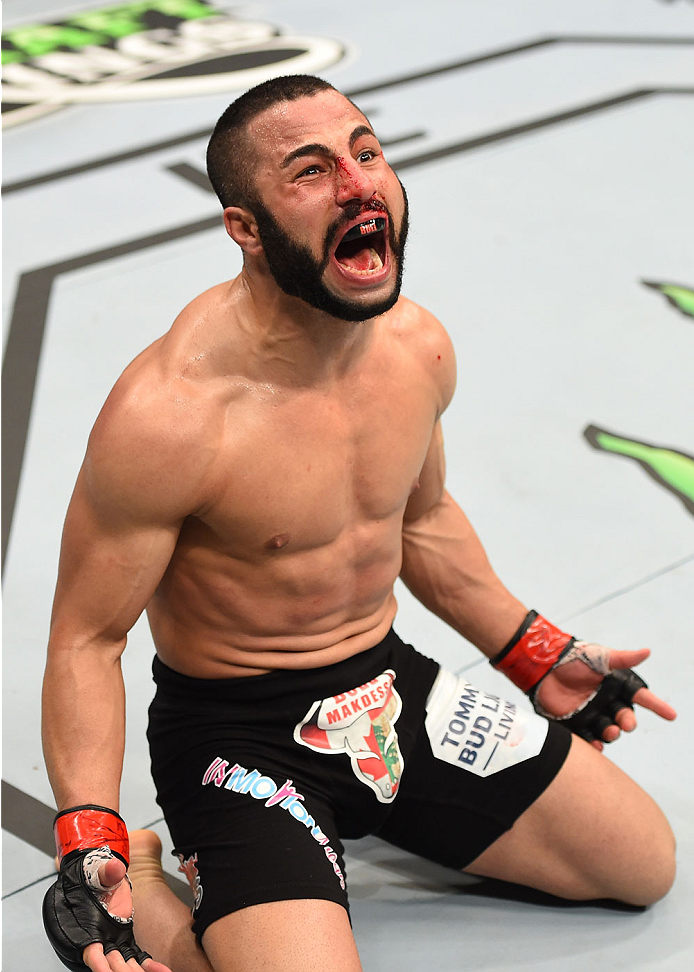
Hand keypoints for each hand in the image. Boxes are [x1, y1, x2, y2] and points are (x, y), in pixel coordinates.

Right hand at [81, 857, 171, 971]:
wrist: (100, 877)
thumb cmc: (93, 877)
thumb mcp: (98, 872)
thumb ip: (107, 872)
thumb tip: (114, 868)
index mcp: (87, 928)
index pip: (92, 952)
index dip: (100, 964)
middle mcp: (99, 939)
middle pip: (111, 964)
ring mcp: (112, 941)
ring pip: (124, 964)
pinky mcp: (124, 940)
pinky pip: (136, 956)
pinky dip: (148, 965)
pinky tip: (161, 970)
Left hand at [536, 646, 676, 750]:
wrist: (544, 665)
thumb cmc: (574, 657)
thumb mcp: (600, 656)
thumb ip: (622, 658)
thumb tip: (647, 652)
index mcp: (615, 686)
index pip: (640, 697)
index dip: (656, 706)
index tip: (671, 715)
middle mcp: (606, 702)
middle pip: (624, 717)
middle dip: (627, 721)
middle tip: (625, 723)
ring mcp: (591, 713)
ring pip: (608, 729)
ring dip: (612, 733)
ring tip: (611, 731)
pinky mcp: (575, 722)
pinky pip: (588, 738)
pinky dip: (594, 744)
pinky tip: (597, 746)